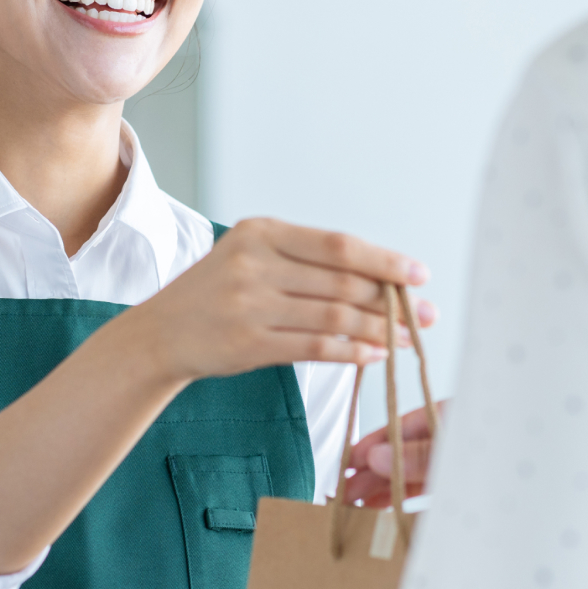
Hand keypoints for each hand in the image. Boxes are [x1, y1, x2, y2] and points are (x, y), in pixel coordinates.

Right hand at [0, 218, 432, 575]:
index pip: (338, 244)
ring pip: (335, 316)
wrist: (160, 334)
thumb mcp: (253, 258)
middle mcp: (255, 263)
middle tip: (427, 314)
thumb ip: (307, 262)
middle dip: (393, 300)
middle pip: (342, 281)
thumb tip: (381, 275)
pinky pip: (315, 347)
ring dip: (381, 330)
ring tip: (411, 339)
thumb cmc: (218, 294)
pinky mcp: (249, 343)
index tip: (420, 274)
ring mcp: (250, 304)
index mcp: (262, 232)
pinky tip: (375, 356)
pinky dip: (351, 352)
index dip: (385, 260)